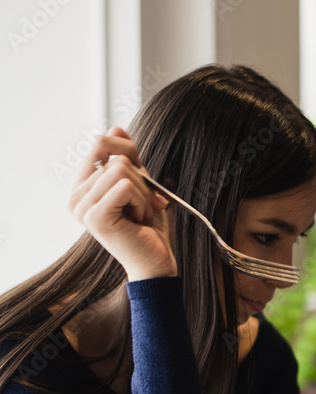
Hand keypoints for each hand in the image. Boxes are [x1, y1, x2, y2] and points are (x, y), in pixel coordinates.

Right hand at [68, 128, 173, 280]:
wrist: (156, 260)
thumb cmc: (148, 227)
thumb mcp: (140, 184)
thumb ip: (127, 158)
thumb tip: (116, 126)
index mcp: (82, 187)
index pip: (100, 143)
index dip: (129, 152)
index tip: (142, 179)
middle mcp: (75, 196)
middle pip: (116, 157)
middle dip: (141, 180)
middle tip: (144, 205)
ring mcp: (82, 207)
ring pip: (122, 169)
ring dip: (143, 193)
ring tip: (140, 214)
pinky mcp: (95, 216)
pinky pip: (125, 185)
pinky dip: (142, 200)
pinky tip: (139, 219)